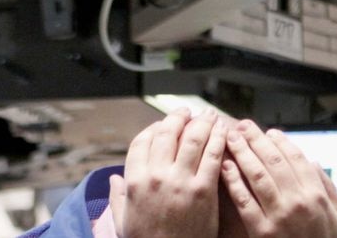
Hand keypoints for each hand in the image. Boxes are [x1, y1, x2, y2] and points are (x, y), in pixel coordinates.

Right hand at [111, 108, 227, 237]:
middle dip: (178, 117)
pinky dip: (218, 138)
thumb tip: (113, 179)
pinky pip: (212, 156)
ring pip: (192, 139)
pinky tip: (222, 131)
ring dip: (201, 122)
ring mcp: (181, 182)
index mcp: (134, 182)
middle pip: (167, 133)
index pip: (141, 142)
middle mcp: (156, 176)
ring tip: (208, 115)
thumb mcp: (123, 223)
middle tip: (187, 112)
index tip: (162, 124)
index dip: (153, 128)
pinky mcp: (204, 190)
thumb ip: (117, 197)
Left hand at [221, 120, 336, 237]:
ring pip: (257, 175)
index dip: (281, 142)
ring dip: (242, 153)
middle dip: (256, 139)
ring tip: (231, 138)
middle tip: (243, 126)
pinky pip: (244, 200)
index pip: (296, 158)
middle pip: (273, 161)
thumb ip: (329, 190)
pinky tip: (225, 166)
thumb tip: (313, 162)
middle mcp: (298, 202)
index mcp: (317, 196)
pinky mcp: (261, 231)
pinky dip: (233, 181)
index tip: (269, 132)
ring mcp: (278, 216)